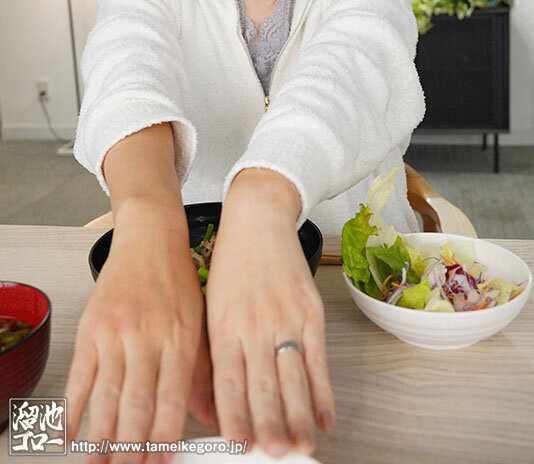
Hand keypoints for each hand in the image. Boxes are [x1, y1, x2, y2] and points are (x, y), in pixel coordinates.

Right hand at [65, 221, 216, 463]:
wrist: (151, 237)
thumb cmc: (177, 280)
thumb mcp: (200, 322)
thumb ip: (202, 373)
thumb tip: (213, 418)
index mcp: (180, 339)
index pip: (172, 400)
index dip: (164, 437)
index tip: (160, 462)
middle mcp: (148, 337)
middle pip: (137, 405)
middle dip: (131, 448)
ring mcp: (116, 333)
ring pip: (107, 397)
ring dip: (102, 438)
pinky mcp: (91, 328)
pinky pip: (79, 376)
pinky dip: (71, 409)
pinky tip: (68, 434)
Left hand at [205, 170, 335, 459]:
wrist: (257, 219)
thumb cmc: (229, 265)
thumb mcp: (208, 308)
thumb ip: (209, 359)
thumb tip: (206, 410)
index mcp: (223, 326)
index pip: (228, 381)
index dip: (234, 416)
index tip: (238, 446)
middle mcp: (254, 326)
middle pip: (263, 385)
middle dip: (270, 425)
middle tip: (275, 455)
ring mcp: (285, 319)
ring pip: (293, 378)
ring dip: (299, 416)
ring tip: (302, 447)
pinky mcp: (310, 312)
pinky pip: (318, 360)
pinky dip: (324, 392)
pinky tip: (325, 417)